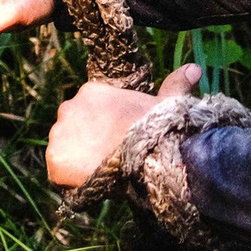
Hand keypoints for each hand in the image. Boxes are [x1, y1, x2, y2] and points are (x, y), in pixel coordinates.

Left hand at [46, 65, 201, 187]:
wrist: (149, 157)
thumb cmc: (160, 128)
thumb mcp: (167, 103)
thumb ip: (175, 85)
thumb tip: (194, 68)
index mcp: (90, 91)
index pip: (89, 115)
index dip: (103, 131)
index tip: (118, 143)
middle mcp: (68, 107)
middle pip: (73, 131)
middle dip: (86, 144)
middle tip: (109, 159)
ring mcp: (59, 133)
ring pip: (64, 151)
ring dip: (78, 161)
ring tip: (102, 172)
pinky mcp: (55, 159)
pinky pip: (59, 173)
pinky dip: (71, 181)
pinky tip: (91, 182)